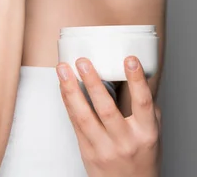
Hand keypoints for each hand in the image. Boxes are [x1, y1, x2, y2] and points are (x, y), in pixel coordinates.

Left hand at [56, 56, 161, 175]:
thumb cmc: (141, 156)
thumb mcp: (151, 132)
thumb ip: (144, 107)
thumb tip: (136, 74)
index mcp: (146, 133)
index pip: (143, 103)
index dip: (137, 79)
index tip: (129, 59)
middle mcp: (125, 141)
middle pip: (107, 109)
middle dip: (93, 82)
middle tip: (83, 61)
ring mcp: (105, 148)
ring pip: (84, 116)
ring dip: (71, 90)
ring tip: (63, 69)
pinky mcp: (87, 152)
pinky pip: (74, 123)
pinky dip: (67, 102)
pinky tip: (62, 86)